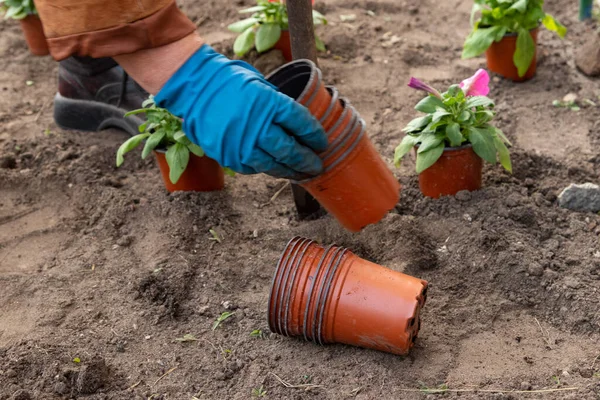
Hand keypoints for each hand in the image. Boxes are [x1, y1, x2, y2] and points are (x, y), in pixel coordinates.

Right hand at [154, 45, 326, 177]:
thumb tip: (298, 123)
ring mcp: (241, 144)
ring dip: (289, 170)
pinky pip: (253, 167)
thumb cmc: (230, 81)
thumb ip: (279, 104)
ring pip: (273, 165)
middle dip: (307, 160)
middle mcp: (258, 126)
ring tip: (299, 172)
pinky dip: (265, 167)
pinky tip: (274, 167)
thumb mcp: (262, 84)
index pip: (302, 124)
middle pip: (291, 150)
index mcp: (270, 103)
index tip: (322, 143)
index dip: (315, 136)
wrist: (194, 87)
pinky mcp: (228, 156)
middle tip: (316, 166)